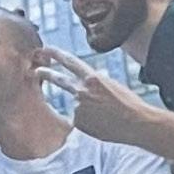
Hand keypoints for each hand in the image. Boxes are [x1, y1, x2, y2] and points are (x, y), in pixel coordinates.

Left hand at [39, 47, 165, 145]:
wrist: (137, 123)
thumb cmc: (130, 104)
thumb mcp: (112, 85)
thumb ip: (94, 83)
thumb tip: (82, 88)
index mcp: (93, 78)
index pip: (70, 62)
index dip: (56, 54)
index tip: (46, 49)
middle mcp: (82, 90)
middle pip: (59, 79)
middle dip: (46, 73)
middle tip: (37, 71)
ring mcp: (78, 107)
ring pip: (77, 105)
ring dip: (88, 110)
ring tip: (106, 115)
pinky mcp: (78, 122)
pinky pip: (79, 120)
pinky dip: (89, 122)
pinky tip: (103, 124)